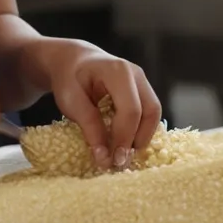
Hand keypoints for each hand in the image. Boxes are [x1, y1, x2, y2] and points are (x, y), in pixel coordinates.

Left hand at [30, 38, 161, 171]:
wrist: (73, 61)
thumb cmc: (70, 78)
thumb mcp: (70, 100)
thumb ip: (88, 126)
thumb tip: (104, 158)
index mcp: (118, 71)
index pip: (130, 110)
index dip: (124, 138)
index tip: (113, 161)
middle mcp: (136, 74)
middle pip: (150, 112)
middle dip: (137, 140)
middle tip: (120, 161)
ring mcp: (142, 81)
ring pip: (153, 114)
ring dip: (141, 137)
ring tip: (122, 154)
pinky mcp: (143, 90)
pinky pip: (149, 113)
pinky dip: (140, 131)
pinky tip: (125, 143)